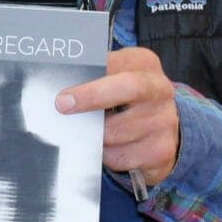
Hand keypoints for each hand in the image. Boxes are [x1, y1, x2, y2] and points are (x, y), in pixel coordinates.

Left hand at [56, 47, 180, 185]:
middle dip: (92, 98)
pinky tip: (106, 146)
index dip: (90, 81)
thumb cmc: (126, 94)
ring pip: (116, 132)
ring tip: (86, 130)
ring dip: (93, 134)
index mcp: (144, 64)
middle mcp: (160, 90)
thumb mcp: (114, 73)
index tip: (64, 95)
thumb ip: (93, 73)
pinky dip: (105, 155)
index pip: (117, 66)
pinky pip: (120, 157)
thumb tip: (57, 79)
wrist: (161, 124)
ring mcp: (164, 122)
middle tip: (63, 106)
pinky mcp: (161, 152)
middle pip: (127, 89)